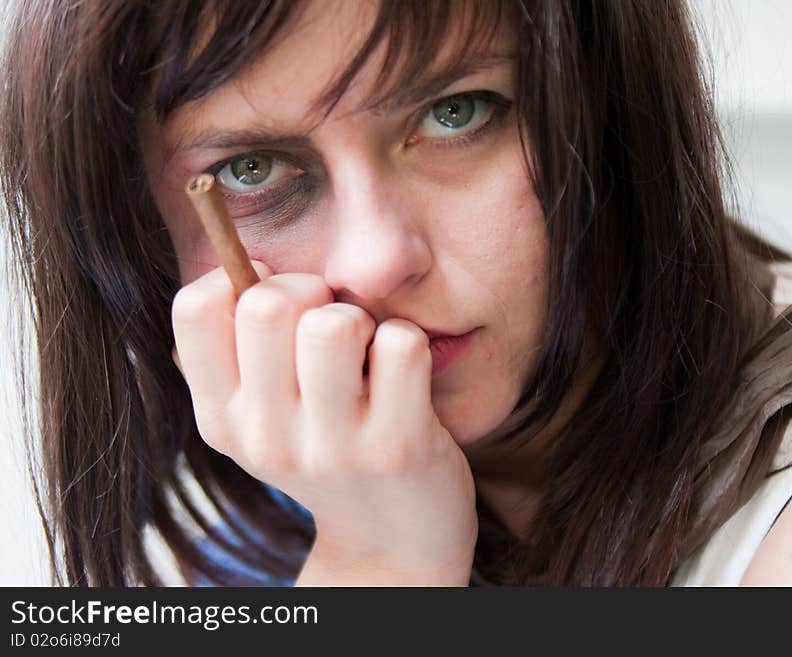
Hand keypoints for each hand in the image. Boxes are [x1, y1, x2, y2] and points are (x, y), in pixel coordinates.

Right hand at [171, 262, 477, 584]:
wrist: (390, 544)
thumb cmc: (329, 451)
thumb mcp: (264, 417)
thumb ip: (239, 352)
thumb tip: (240, 266)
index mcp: (221, 420)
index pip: (194, 309)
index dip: (240, 279)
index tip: (277, 300)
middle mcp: (265, 438)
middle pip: (267, 305)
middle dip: (310, 290)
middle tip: (333, 322)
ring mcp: (331, 448)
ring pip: (334, 325)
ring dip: (359, 320)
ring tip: (367, 352)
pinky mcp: (396, 448)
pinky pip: (401, 345)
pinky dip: (408, 344)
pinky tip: (403, 377)